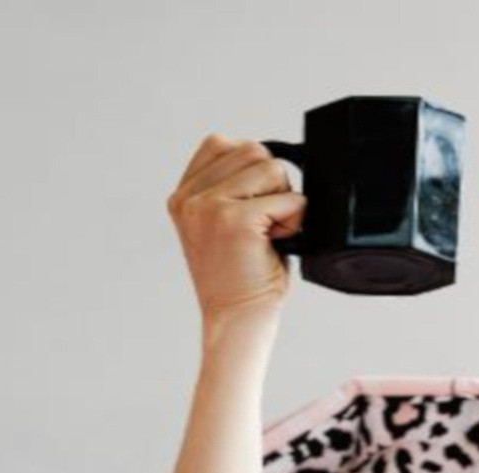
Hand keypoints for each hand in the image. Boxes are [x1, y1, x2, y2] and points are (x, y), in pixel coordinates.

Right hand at [167, 133, 306, 325]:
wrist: (237, 321)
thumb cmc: (242, 278)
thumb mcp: (226, 223)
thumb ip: (234, 186)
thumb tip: (274, 156)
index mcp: (183, 196)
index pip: (223, 145)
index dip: (251, 172)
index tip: (251, 211)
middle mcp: (190, 198)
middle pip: (252, 150)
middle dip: (271, 186)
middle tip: (264, 228)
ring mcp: (209, 206)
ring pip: (271, 166)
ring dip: (283, 201)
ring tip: (269, 235)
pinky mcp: (235, 220)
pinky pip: (288, 198)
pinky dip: (295, 219)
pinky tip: (278, 243)